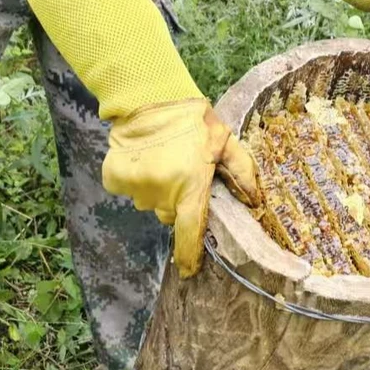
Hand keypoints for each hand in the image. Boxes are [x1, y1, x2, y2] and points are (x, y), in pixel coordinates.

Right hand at [102, 98, 259, 278]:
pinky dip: (135, 180)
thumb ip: (242, 171)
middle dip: (177, 200)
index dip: (189, 254)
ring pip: (149, 202)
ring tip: (163, 160)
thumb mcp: (225, 141)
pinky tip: (144, 159)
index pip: (189, 231)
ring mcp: (136, 188)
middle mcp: (161, 194)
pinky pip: (128, 190)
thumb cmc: (194, 121)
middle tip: (182, 172)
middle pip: (170, 213)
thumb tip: (254, 200)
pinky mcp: (115, 179)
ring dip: (157, 189)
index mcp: (190, 186)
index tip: (189, 271)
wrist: (150, 98)